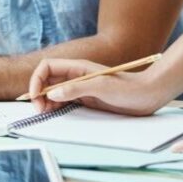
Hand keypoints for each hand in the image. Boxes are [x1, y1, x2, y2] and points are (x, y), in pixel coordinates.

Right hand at [28, 58, 169, 114]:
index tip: (34, 97)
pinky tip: (55, 113)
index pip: (47, 67)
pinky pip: (64, 101)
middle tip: (39, 110)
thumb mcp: (101, 87)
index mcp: (77, 67)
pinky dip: (55, 107)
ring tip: (44, 113)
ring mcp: (80, 88)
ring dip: (45, 101)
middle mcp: (76, 76)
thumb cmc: (127, 88)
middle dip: (38, 93)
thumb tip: (51, 94)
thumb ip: (75, 89)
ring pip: (53, 92)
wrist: (147, 95)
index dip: (36, 80)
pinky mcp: (85, 99)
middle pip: (47, 80)